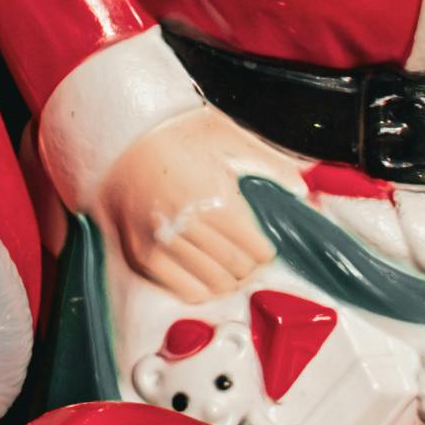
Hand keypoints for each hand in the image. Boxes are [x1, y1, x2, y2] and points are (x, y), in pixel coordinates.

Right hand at [98, 110, 288, 302]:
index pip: (258, 252)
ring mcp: (162, 244)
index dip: (266, 253)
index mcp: (217, 201)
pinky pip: (185, 290)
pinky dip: (203, 289)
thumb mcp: (229, 138)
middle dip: (250, 268)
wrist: (120, 138)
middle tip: (248, 258)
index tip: (263, 247)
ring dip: (229, 279)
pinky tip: (205, 273)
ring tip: (228, 266)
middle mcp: (189, 226)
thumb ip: (272, 164)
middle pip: (239, 270)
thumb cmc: (178, 134)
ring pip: (215, 284)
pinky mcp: (142, 256)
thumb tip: (304, 189)